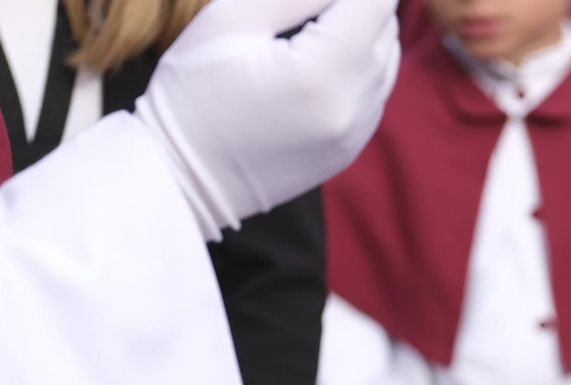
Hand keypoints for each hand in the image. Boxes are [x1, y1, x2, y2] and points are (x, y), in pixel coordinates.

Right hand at [135, 0, 399, 240]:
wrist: (183, 179)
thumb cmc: (194, 91)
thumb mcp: (232, 19)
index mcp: (323, 73)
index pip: (374, 3)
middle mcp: (354, 108)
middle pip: (385, 27)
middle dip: (352, 4)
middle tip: (301, 10)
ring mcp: (357, 133)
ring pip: (387, 59)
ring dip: (359, 32)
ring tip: (306, 31)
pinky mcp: (351, 148)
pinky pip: (375, 91)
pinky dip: (357, 66)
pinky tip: (313, 63)